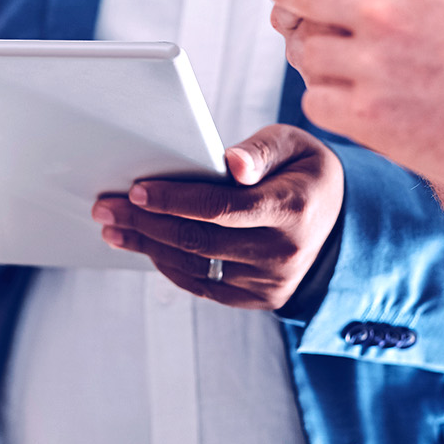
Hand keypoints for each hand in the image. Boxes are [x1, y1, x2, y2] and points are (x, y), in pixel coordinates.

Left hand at [91, 125, 343, 309]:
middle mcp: (283, 252)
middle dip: (144, 222)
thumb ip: (260, 149)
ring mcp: (270, 282)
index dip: (174, 200)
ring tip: (112, 225)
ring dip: (146, 245)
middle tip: (105, 206)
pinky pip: (203, 285)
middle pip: (199, 240)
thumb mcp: (293, 145)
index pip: (222, 208)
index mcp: (292, 208)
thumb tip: (232, 163)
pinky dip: (167, 265)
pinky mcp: (259, 298)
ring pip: (194, 266)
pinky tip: (143, 245)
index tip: (136, 190)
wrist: (338, 224)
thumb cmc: (303, 173)